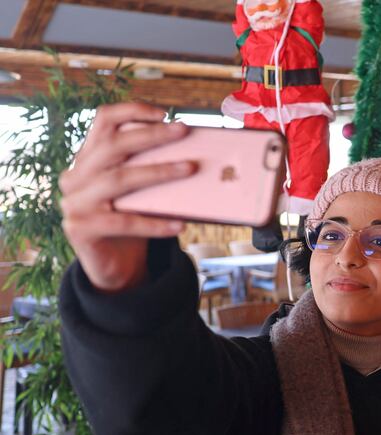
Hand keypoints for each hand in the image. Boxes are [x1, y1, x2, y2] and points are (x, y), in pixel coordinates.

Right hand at [60, 103, 194, 292]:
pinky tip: (180, 224)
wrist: (114, 266)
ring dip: (158, 172)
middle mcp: (75, 177)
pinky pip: (124, 222)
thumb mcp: (140, 191)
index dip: (131, 111)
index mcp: (88, 159)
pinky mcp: (80, 229)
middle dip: (151, 136)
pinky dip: (154, 223)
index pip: (102, 121)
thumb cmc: (132, 219)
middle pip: (113, 147)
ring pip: (118, 180)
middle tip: (183, 131)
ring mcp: (74, 203)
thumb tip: (194, 151)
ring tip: (190, 169)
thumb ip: (150, 168)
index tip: (165, 113)